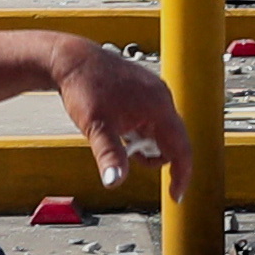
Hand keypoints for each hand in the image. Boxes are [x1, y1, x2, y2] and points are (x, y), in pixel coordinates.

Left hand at [55, 38, 193, 202]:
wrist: (72, 59)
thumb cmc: (85, 87)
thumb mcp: (97, 127)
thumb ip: (110, 156)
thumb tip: (114, 181)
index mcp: (158, 108)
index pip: (182, 149)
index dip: (181, 175)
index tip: (175, 195)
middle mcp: (162, 97)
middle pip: (175, 140)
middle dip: (158, 157)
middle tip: (134, 161)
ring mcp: (154, 91)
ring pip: (163, 129)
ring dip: (148, 144)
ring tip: (121, 141)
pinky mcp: (145, 89)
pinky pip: (154, 117)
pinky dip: (143, 131)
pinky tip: (122, 129)